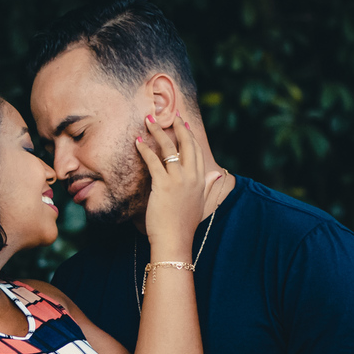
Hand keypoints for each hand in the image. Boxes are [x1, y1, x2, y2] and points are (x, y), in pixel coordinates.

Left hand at [136, 114, 222, 258]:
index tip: (182, 123)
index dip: (189, 135)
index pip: (196, 150)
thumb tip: (216, 175)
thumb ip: (208, 187)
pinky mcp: (163, 185)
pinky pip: (153, 161)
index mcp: (200, 179)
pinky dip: (145, 149)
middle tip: (168, 114)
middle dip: (177, 126)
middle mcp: (192, 176)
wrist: (176, 240)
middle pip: (185, 144)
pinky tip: (137, 141)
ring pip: (169, 148)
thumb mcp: (201, 203)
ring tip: (148, 120)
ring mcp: (178, 179)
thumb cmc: (185, 225)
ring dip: (157, 132)